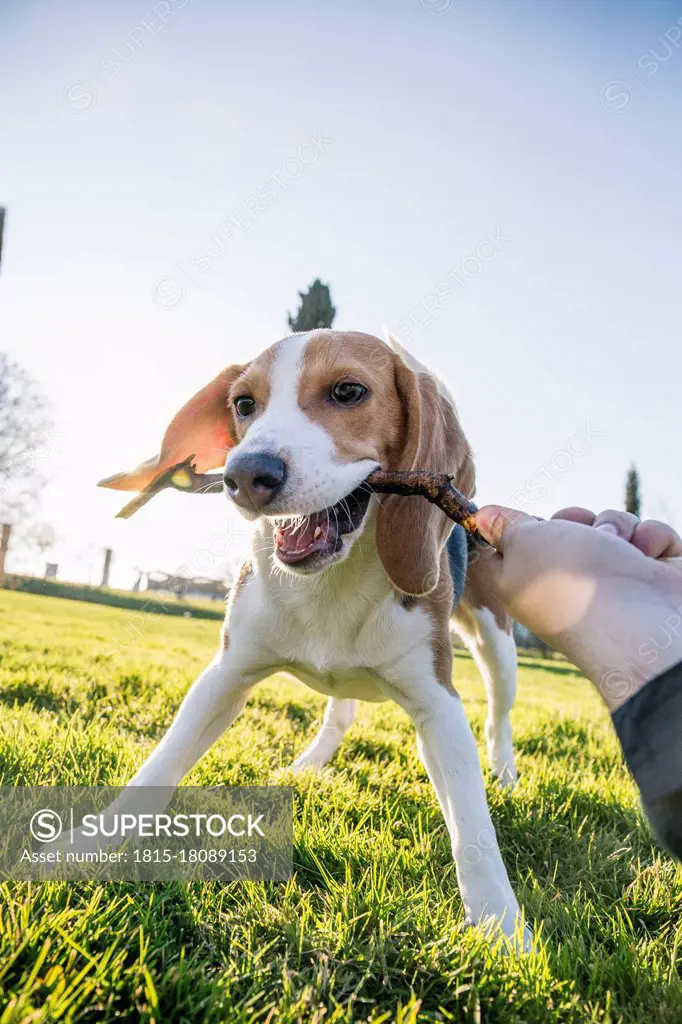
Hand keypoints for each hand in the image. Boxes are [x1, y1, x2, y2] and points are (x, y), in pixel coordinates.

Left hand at [474, 505, 681, 709]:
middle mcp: (569, 584)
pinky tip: (648, 554)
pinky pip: (649, 538)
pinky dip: (651, 539)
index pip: (511, 550)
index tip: (516, 522)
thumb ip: (504, 526)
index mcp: (527, 582)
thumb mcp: (523, 544)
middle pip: (565, 528)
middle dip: (574, 519)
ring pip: (612, 527)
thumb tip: (482, 516)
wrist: (644, 624)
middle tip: (577, 529)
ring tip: (619, 547)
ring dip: (616, 526)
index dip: (514, 528)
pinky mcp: (652, 577)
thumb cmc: (572, 583)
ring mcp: (614, 581)